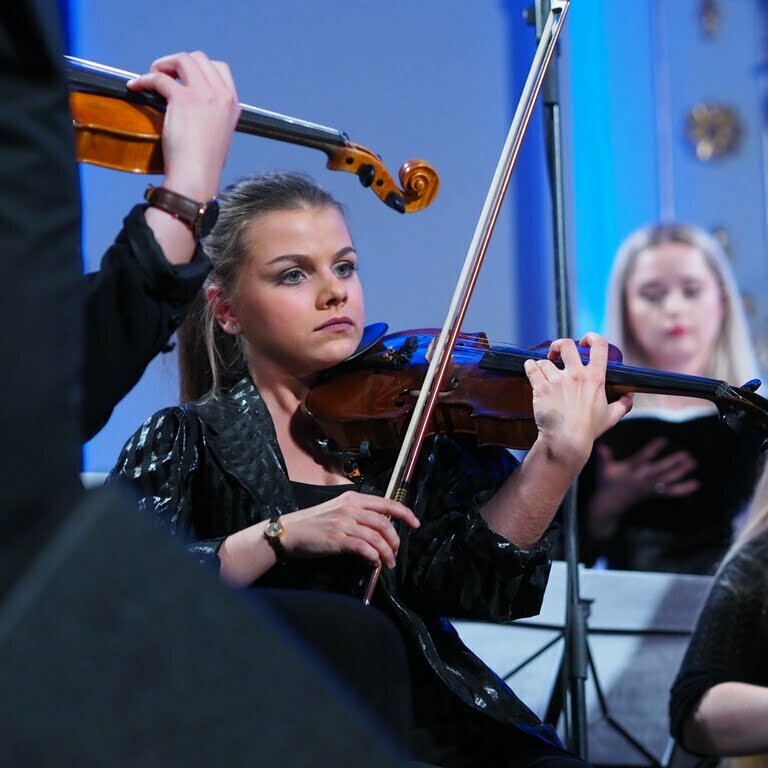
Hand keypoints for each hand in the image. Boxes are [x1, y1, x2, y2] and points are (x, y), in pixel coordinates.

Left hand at [127, 51, 239, 200]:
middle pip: (199, 59)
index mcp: (232, 104)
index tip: (185, 76)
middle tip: (167, 74)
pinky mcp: (183, 100)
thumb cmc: (205, 164)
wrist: (198, 176)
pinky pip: (159, 77)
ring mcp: (203, 95)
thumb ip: (213, 115)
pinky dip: (144, 79)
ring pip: (182, 60)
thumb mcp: (220, 134)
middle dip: (180, 62)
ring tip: (153, 74)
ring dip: (165, 64)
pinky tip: (137, 86)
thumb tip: (195, 107)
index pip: (220, 68)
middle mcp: (221, 95)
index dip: (199, 67)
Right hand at [280, 491, 419, 568]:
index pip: (386, 503)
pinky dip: (373, 557)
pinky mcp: (337, 539)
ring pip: (377, 537)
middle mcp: (350, 508)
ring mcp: (344, 523)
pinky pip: (364, 548)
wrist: (289, 532)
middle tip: (395, 553)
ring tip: (387, 563)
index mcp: (353, 499)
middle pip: (384, 523)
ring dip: (387, 552)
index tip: (415, 523)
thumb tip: (380, 529)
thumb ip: (358, 515)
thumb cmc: (313, 524)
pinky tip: (374, 563)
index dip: (404, 513)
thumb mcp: (338, 511)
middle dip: (395, 540)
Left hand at [524, 332, 632, 470]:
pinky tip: (530, 368)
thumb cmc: (589, 430)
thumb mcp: (612, 417)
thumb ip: (623, 404)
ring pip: (545, 361)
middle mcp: (576, 375)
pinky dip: (530, 366)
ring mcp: (557, 381)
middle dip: (558, 345)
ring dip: (542, 365)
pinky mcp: (541, 388)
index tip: (584, 341)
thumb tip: (629, 396)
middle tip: (555, 353)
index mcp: (595, 378)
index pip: (599, 346)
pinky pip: (532, 368)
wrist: (566, 441)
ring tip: (542, 373)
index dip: (591, 337)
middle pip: (566, 345)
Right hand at [597, 437, 698, 502]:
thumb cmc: (606, 484)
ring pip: (668, 479)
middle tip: (687, 454)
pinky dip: (684, 489)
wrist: (610, 504)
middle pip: (661, 469)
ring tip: (693, 463)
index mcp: (631, 470)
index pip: (644, 457)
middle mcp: (642, 479)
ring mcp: (649, 487)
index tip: (664, 440)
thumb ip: (604, 457)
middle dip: (674, 462)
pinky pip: (671, 492)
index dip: (654, 449)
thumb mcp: (603, 469)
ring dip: (681, 472)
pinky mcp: (654, 493)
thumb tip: (601, 446)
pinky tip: (695, 484)